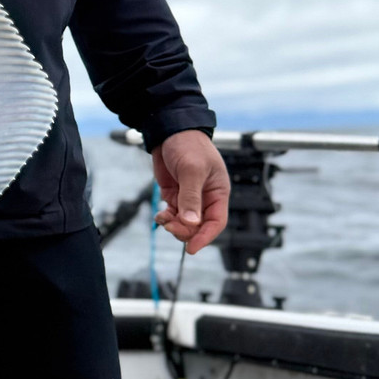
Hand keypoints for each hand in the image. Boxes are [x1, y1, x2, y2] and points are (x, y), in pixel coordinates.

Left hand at [151, 130, 229, 254]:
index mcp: (218, 192)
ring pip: (185, 223)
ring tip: (164, 219)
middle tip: (170, 226)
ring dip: (174, 225)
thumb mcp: (192, 170)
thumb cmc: (188, 145)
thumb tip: (191, 222)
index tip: (192, 248)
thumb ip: (191, 197)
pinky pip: (173, 214)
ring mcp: (189, 197)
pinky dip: (166, 218)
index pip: (217, 222)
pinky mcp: (175, 194)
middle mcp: (205, 197)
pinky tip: (160, 215)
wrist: (169, 131)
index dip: (206, 237)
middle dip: (185, 230)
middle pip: (199, 226)